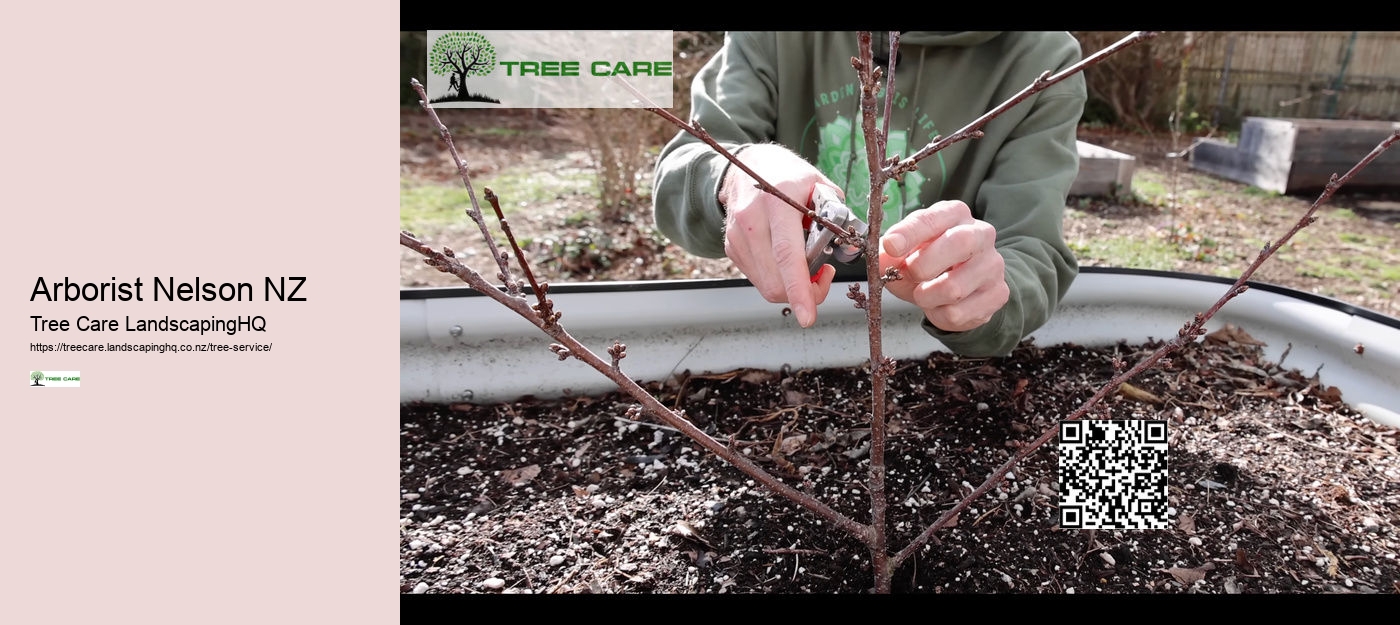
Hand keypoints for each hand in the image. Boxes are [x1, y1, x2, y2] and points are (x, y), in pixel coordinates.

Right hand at [720, 144, 838, 327]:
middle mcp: (750, 222)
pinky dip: (777, 277)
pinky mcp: (732, 247)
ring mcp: (737, 237)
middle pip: (775, 280)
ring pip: (766, 285)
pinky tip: (786, 259)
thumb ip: (835, 214)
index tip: (808, 316)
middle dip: (803, 293)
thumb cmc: (787, 174)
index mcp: (775, 203)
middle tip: (823, 275)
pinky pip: (758, 277)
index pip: (787, 254)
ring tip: (806, 264)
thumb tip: (848, 244)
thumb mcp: (818, 183)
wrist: (746, 164)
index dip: (799, 289)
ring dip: (790, 286)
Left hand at [878, 201, 1008, 331]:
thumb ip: (889, 254)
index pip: (934, 218)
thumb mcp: (905, 251)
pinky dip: (938, 315)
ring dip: (926, 297)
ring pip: (954, 288)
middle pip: (958, 244)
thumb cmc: (930, 260)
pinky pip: (958, 313)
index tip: (891, 245)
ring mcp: (993, 265)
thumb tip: (880, 260)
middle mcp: (981, 234)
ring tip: (923, 293)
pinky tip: (940, 305)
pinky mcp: (998, 294)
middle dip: (923, 265)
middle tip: (910, 275)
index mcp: (955, 214)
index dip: (910, 232)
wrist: (962, 284)